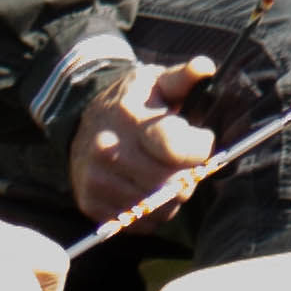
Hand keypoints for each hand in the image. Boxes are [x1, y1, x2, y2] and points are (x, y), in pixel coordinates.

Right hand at [64, 56, 216, 228]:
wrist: (84, 120)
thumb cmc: (134, 101)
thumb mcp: (156, 81)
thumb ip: (183, 76)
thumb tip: (206, 67)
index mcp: (128, 117)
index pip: (177, 149)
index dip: (200, 148)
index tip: (201, 139)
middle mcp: (108, 150)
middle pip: (172, 184)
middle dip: (190, 175)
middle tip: (186, 162)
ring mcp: (97, 179)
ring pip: (159, 207)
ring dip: (173, 197)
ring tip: (168, 174)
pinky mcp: (91, 203)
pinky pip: (139, 223)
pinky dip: (153, 213)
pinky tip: (149, 189)